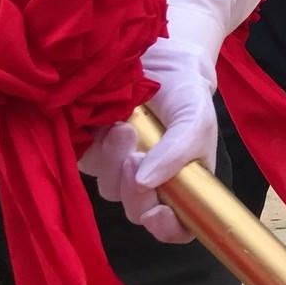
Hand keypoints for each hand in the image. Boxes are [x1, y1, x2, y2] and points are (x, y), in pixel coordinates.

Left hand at [82, 37, 217, 243]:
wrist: (155, 55)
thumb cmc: (185, 88)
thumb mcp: (197, 114)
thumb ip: (183, 147)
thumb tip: (149, 182)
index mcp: (183, 181)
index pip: (178, 225)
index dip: (169, 229)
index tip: (157, 215)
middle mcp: (150, 182)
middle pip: (139, 211)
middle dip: (137, 190)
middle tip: (138, 156)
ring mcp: (118, 169)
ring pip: (111, 190)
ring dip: (117, 163)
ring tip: (126, 128)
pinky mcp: (91, 152)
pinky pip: (88, 166)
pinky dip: (97, 149)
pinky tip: (108, 124)